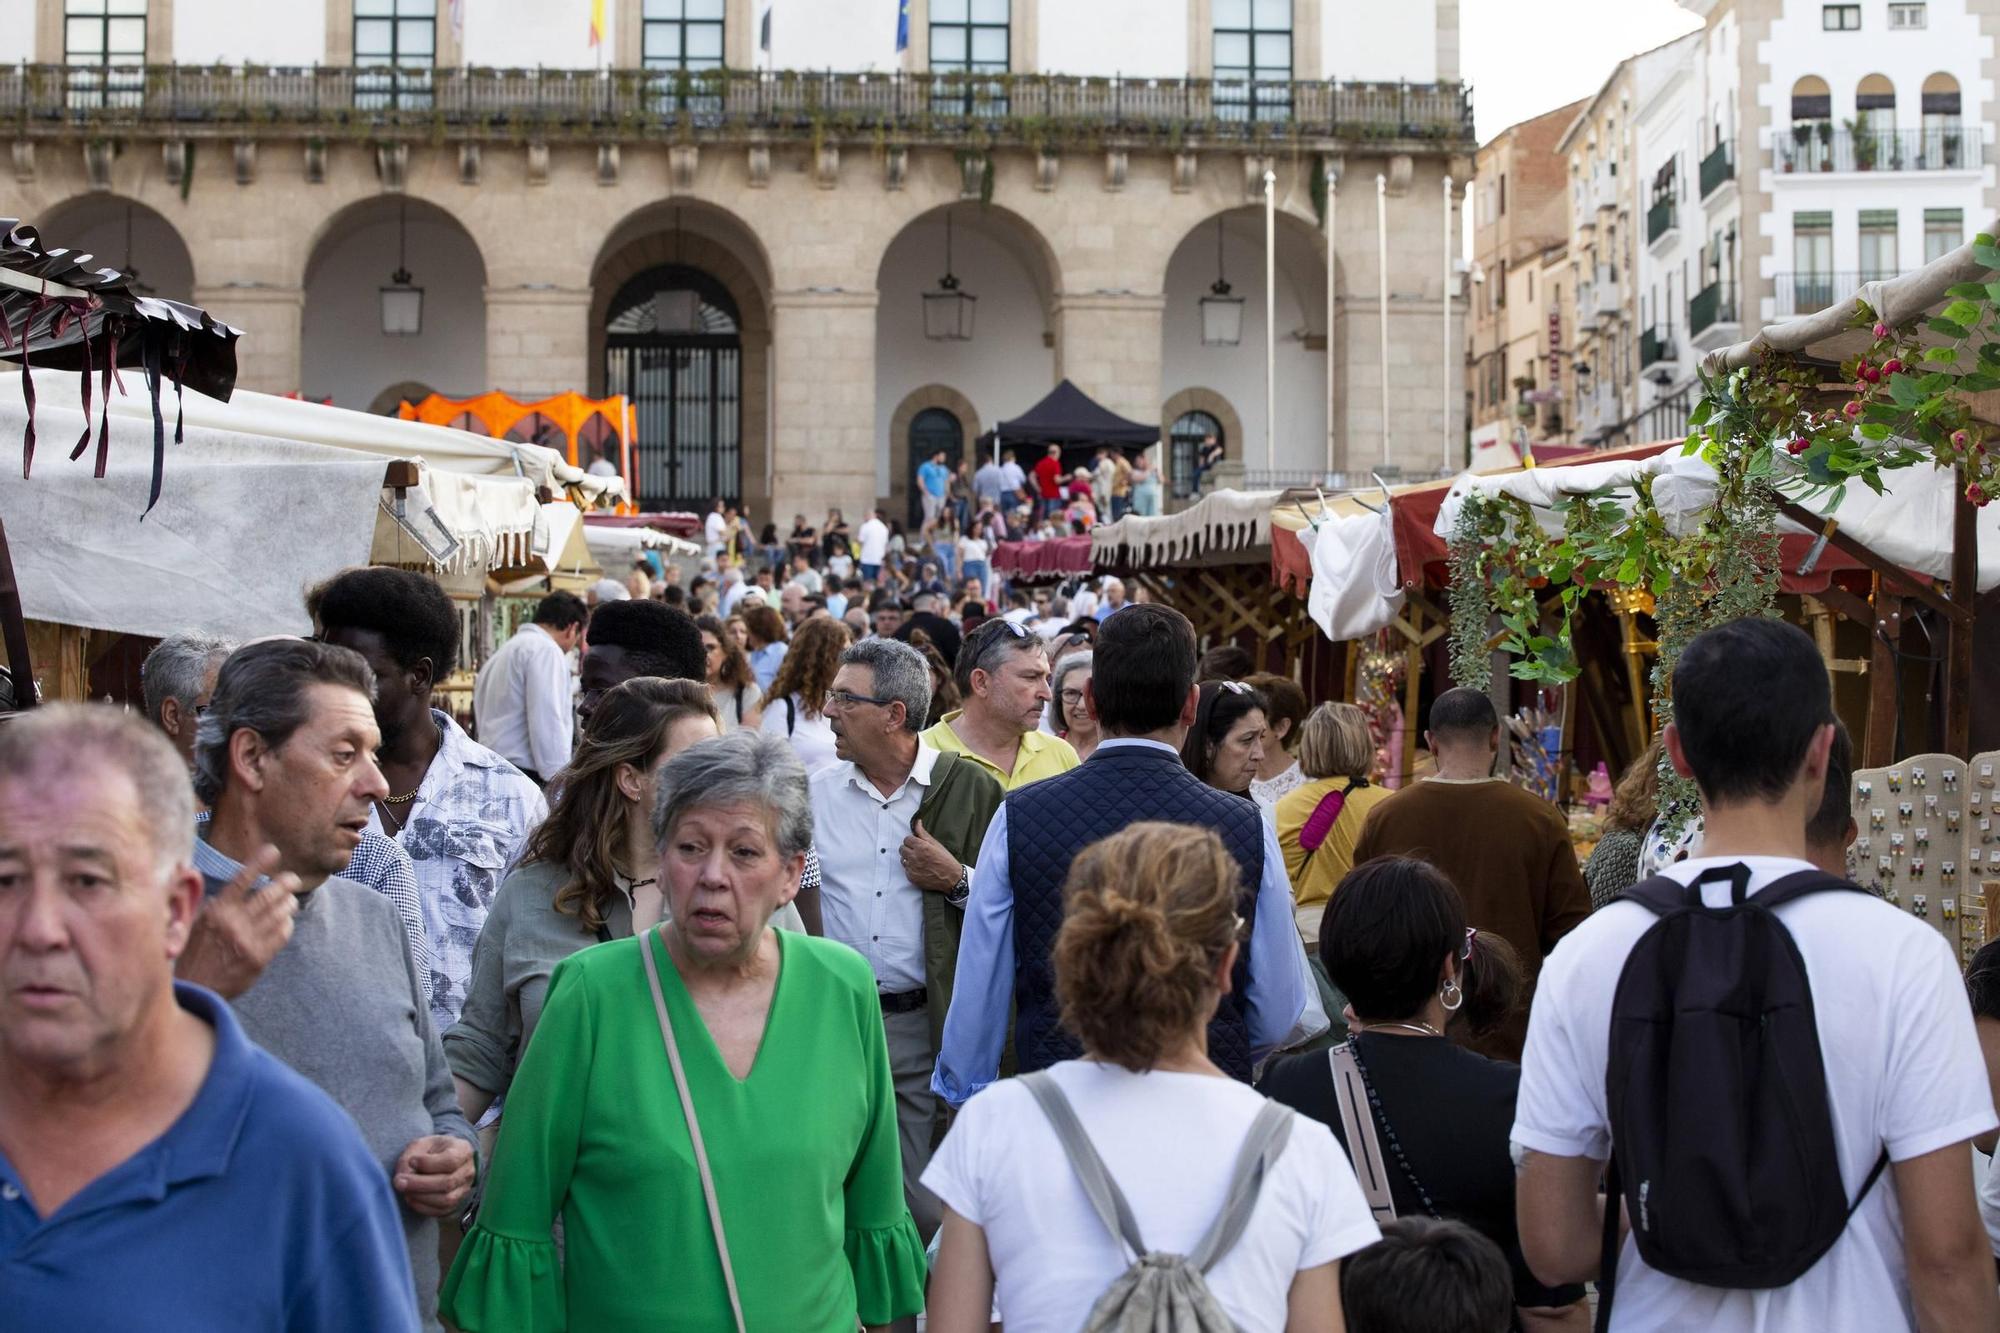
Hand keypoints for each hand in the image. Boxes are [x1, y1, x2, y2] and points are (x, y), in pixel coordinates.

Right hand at [174, 845, 299, 999]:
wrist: (196, 989)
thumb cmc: (195, 954)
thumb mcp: (197, 925)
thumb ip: (216, 906)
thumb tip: (231, 888)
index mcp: (216, 911)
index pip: (241, 880)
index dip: (259, 863)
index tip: (273, 850)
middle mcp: (233, 923)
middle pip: (268, 895)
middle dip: (286, 883)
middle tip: (293, 879)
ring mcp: (247, 940)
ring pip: (279, 913)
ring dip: (289, 903)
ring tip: (290, 900)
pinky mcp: (259, 957)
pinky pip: (282, 934)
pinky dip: (287, 924)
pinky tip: (286, 921)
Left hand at [394, 1135, 475, 1217]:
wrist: (443, 1159)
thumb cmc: (431, 1150)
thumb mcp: (422, 1144)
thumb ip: (410, 1157)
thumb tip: (402, 1177)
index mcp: (463, 1150)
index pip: (450, 1161)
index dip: (428, 1163)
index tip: (411, 1161)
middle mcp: (468, 1171)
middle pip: (448, 1182)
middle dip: (419, 1184)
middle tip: (399, 1182)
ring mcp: (464, 1189)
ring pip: (446, 1200)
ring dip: (421, 1197)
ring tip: (404, 1190)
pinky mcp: (455, 1204)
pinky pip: (441, 1211)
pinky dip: (423, 1207)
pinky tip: (411, 1198)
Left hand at [899, 818, 961, 893]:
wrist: (951, 878)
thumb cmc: (946, 860)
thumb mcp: (936, 844)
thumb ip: (923, 833)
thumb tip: (917, 823)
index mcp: (921, 847)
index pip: (906, 839)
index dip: (912, 841)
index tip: (917, 844)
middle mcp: (915, 857)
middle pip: (902, 849)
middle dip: (908, 849)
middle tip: (918, 852)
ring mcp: (912, 868)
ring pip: (902, 859)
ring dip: (908, 859)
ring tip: (919, 861)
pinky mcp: (911, 877)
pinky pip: (906, 870)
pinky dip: (911, 869)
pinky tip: (920, 869)